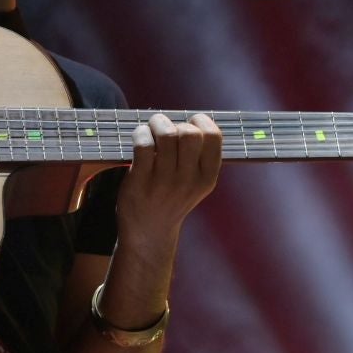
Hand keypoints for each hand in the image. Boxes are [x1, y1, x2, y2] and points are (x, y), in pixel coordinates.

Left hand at [117, 113, 221, 245]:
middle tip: (163, 128)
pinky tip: (139, 138)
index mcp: (207, 178)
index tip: (189, 124)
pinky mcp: (141, 182)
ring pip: (166, 135)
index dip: (200, 122)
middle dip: (174, 122)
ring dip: (155, 124)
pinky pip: (143, 145)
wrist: (149, 233)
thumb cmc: (170, 198)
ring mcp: (165, 183)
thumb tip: (188, 118)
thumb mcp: (194, 183)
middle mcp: (189, 181)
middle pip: (189, 133)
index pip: (213, 137)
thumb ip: (196, 156)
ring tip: (150, 130)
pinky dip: (140, 134)